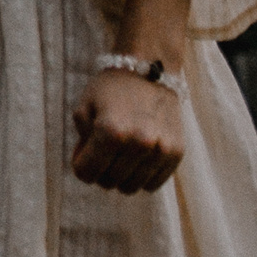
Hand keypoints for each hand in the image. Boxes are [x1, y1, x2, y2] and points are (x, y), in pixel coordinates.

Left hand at [70, 69, 184, 193]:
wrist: (150, 69)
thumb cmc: (111, 88)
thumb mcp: (85, 107)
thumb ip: (81, 141)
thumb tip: (87, 168)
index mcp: (110, 132)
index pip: (86, 173)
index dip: (81, 167)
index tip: (83, 157)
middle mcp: (137, 143)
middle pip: (109, 182)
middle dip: (100, 171)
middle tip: (102, 154)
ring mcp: (160, 150)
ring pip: (131, 187)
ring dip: (121, 176)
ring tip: (120, 156)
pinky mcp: (176, 153)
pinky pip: (154, 183)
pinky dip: (142, 177)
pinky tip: (137, 159)